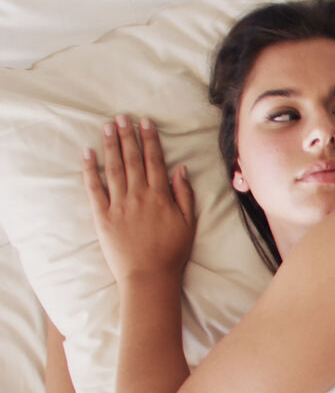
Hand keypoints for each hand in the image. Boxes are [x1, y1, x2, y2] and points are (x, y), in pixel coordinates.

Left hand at [83, 116, 196, 283]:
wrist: (148, 276)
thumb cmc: (172, 252)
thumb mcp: (189, 223)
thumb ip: (184, 195)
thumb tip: (181, 170)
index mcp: (160, 196)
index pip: (154, 160)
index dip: (150, 139)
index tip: (144, 122)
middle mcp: (139, 195)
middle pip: (132, 159)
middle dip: (127, 136)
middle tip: (122, 117)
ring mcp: (119, 204)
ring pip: (113, 168)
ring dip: (110, 145)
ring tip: (107, 127)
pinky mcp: (103, 216)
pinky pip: (95, 188)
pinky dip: (90, 169)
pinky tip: (88, 153)